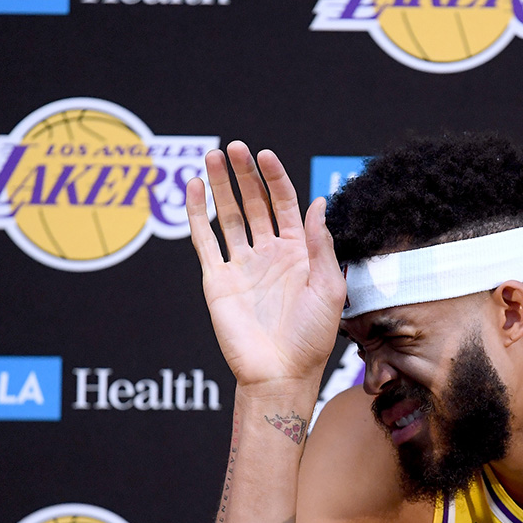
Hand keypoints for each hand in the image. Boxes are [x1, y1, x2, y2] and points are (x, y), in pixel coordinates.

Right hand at [186, 142, 345, 387]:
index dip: (275, 178)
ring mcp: (242, 265)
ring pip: (228, 216)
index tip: (265, 155)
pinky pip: (204, 240)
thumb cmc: (312, 338)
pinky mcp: (217, 279)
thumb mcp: (329, 288)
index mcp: (299, 253)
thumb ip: (321, 244)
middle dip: (245, 174)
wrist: (280, 374)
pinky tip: (193, 187)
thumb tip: (319, 200)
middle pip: (254, 204)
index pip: (285, 205)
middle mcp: (269, 254)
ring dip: (221, 186)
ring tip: (213, 156)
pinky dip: (196, 213)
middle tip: (234, 147)